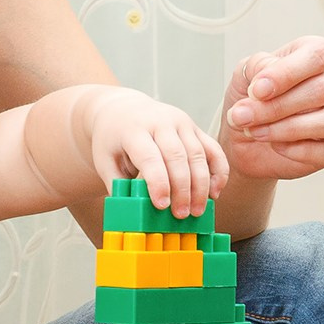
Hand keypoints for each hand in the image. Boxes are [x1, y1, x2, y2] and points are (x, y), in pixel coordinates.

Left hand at [90, 88, 228, 219]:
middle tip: (181, 215)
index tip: (162, 206)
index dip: (158, 183)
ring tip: (197, 211)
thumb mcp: (105, 160)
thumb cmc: (113, 139)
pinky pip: (213, 149)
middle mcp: (161, 122)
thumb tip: (132, 212)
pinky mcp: (195, 128)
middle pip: (178, 156)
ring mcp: (181, 123)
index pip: (150, 157)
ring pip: (198, 154)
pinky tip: (215, 192)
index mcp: (134, 130)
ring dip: (201, 185)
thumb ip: (118, 185)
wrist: (122, 109)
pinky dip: (218, 171)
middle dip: (182, 189)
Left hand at [220, 37, 323, 180]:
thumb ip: (257, 66)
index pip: (317, 54)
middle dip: (277, 107)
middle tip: (244, 116)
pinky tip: (277, 146)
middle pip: (323, 89)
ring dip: (289, 129)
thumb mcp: (244, 74)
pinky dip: (302, 151)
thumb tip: (267, 79)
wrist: (241, 140)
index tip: (257, 91)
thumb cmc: (250, 100)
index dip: (287, 73)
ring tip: (256, 132)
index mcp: (316, 54)